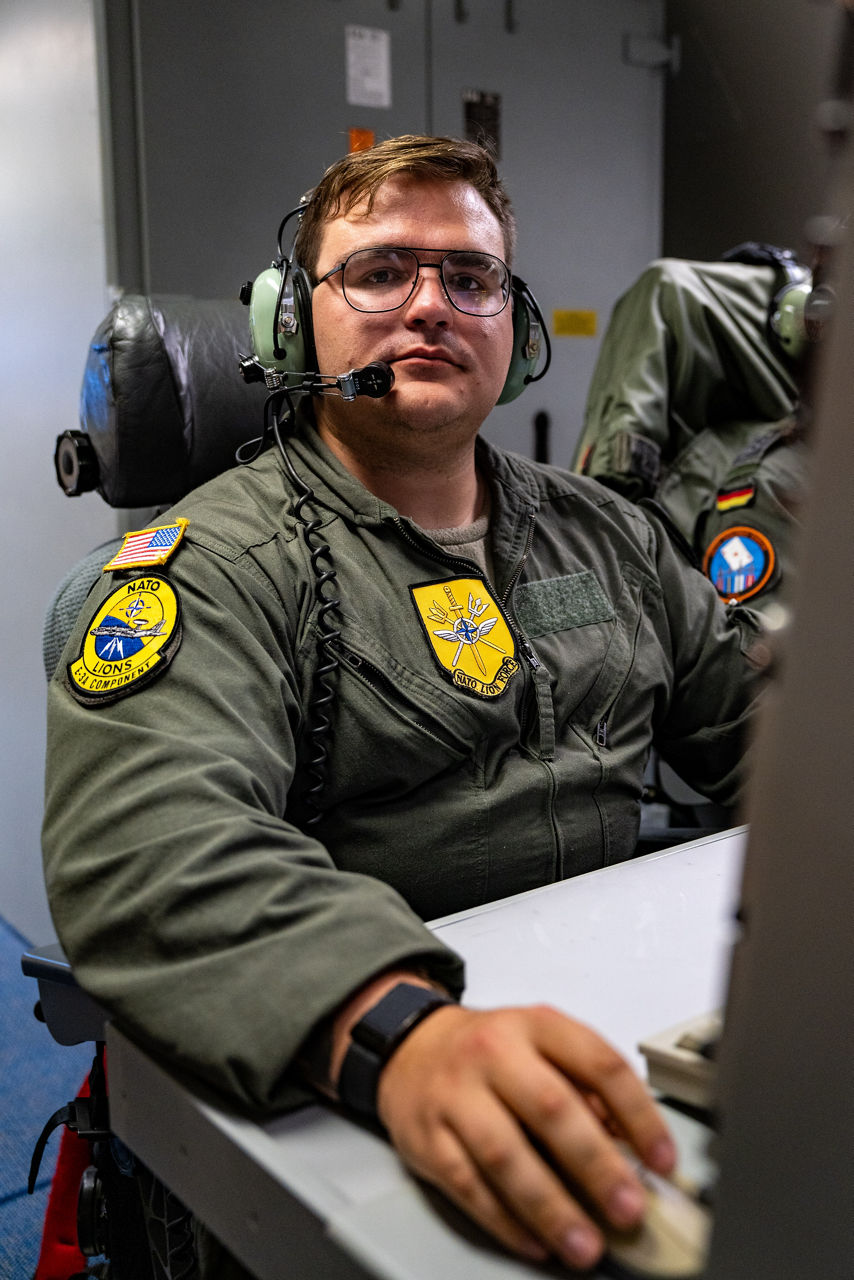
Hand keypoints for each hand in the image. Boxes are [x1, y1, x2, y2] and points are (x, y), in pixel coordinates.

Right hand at [376, 1002, 675, 1269]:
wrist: (413, 1047)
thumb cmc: (489, 1051)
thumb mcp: (542, 1045)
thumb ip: (587, 1087)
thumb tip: (634, 1145)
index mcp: (536, 1025)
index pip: (599, 1063)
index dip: (639, 1114)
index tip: (663, 1159)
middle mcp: (494, 1053)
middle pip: (551, 1109)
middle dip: (597, 1166)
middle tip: (629, 1209)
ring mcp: (456, 1095)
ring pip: (505, 1155)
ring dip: (551, 1207)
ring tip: (585, 1243)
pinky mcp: (426, 1136)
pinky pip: (468, 1185)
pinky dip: (505, 1220)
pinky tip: (535, 1240)